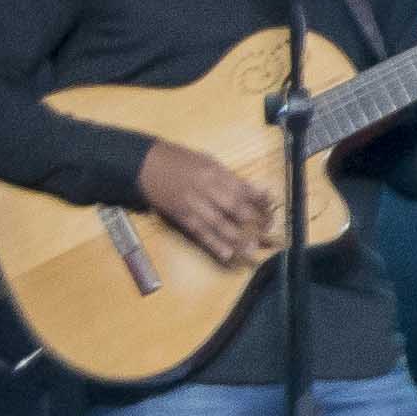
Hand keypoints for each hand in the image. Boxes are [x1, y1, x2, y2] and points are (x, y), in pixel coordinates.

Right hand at [137, 139, 279, 271]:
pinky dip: (213, 244)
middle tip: (269, 233)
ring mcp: (192, 204)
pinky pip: (199, 232)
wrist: (144, 164)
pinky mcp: (180, 216)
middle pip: (235, 207)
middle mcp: (206, 188)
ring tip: (253, 250)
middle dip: (254, 221)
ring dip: (238, 238)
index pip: (244, 189)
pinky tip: (227, 255)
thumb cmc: (179, 160)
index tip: (272, 211)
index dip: (261, 202)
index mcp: (215, 172)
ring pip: (219, 224)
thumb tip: (253, 192)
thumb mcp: (206, 160)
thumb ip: (228, 177)